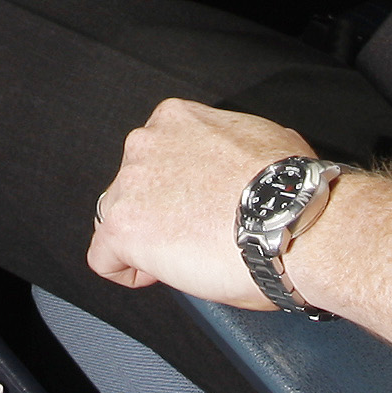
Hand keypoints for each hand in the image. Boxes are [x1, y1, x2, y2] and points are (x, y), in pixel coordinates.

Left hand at [86, 100, 320, 310]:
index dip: (175, 188)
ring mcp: (130, 185)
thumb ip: (226, 147)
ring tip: (186, 257)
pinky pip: (103, 257)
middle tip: (197, 234)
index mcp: (175, 118)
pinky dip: (126, 271)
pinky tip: (158, 274)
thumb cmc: (287, 188)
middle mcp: (145, 144)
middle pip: (134, 186)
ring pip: (117, 219)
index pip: (156, 155)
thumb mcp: (259, 137)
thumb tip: (236, 167)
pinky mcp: (123, 227)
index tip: (196, 206)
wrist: (288, 219)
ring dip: (145, 240)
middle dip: (159, 212)